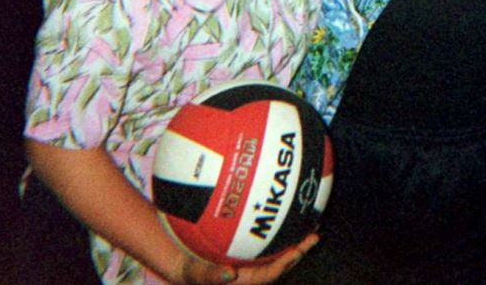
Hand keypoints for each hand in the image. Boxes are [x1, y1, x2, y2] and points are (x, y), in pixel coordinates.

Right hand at [174, 234, 319, 283]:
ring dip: (290, 239)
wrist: (172, 260)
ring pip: (273, 251)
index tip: (298, 250)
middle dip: (297, 251)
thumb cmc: (183, 267)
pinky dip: (272, 227)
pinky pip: (262, 239)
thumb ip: (209, 275)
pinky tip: (278, 208)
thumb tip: (230, 274)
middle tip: (313, 234)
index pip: (268, 275)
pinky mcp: (242, 248)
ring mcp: (246, 260)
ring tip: (306, 222)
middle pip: (278, 263)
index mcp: (241, 281)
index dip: (284, 263)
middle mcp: (247, 271)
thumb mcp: (190, 273)